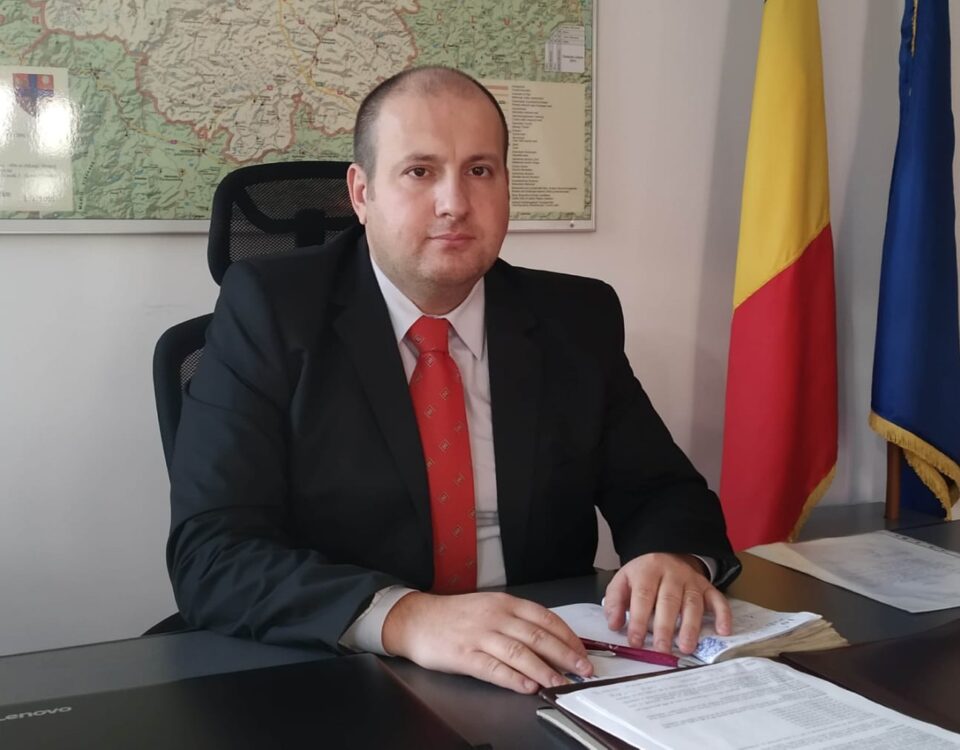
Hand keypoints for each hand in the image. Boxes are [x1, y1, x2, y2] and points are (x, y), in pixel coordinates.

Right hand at [381, 591, 592, 693]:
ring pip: (520, 654)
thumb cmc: (455, 615)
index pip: (546, 619)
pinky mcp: (465, 656)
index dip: (568, 637)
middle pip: (538, 637)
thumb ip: (517, 620)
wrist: (417, 619)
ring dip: (544, 671)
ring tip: (561, 683)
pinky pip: (494, 669)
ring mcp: (480, 636)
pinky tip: (528, 687)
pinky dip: (514, 679)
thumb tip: (551, 639)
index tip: (583, 652)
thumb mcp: (490, 607)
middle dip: (565, 655)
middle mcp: (495, 617)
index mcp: (505, 603)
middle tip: (582, 670)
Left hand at [604, 552, 730, 653]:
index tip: (635, 641)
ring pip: (692, 603)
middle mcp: (672, 574)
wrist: (667, 553)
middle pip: (669, 601)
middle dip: (665, 627)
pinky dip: (723, 615)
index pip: (643, 596)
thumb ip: (615, 601)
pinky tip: (723, 631)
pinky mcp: (707, 586)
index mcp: (648, 571)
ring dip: (690, 626)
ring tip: (686, 647)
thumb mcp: (623, 580)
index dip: (639, 620)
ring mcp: (691, 580)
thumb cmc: (644, 575)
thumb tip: (614, 624)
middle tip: (662, 649)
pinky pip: (718, 599)